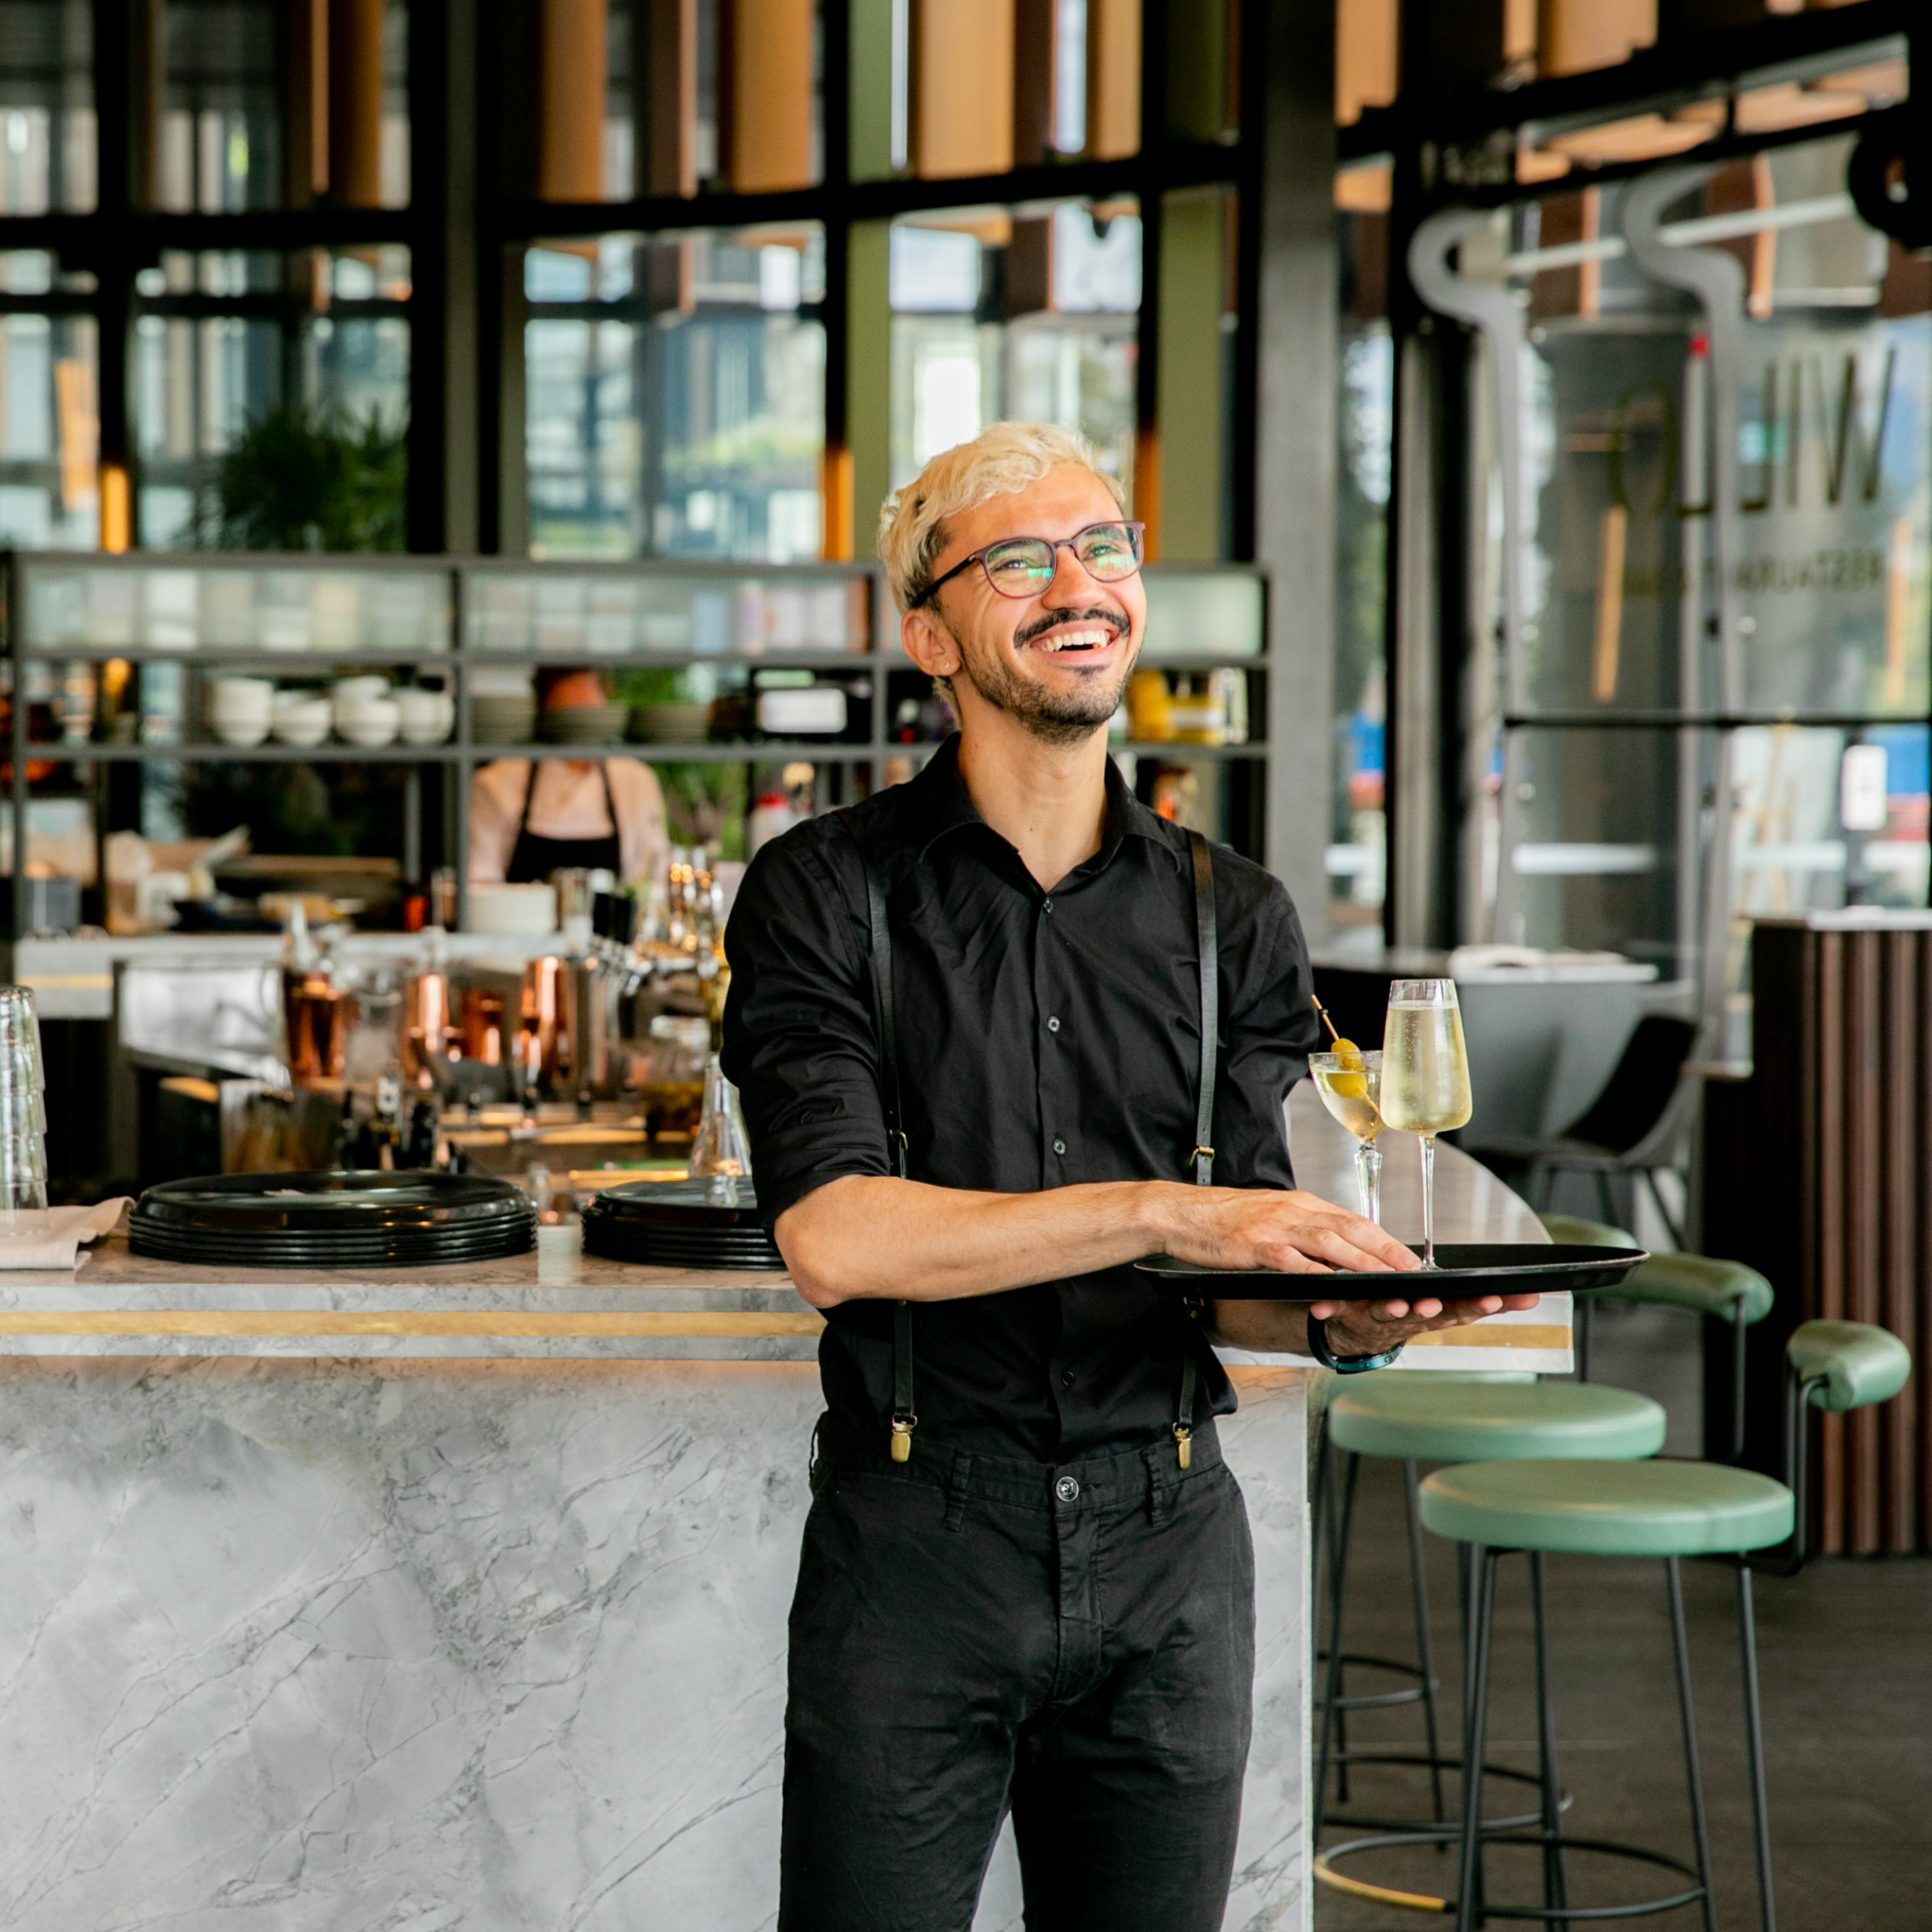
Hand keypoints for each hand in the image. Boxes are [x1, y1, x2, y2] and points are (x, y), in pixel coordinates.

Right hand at [1157, 1185, 1422, 1276]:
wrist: (1179, 1212)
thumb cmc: (1220, 1218)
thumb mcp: (1268, 1216)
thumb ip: (1300, 1229)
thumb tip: (1331, 1248)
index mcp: (1298, 1204)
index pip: (1350, 1219)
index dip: (1382, 1238)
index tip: (1406, 1255)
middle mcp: (1292, 1211)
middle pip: (1348, 1228)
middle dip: (1383, 1249)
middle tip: (1411, 1268)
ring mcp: (1274, 1227)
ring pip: (1328, 1242)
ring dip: (1360, 1261)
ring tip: (1384, 1277)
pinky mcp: (1254, 1245)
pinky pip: (1291, 1260)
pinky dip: (1315, 1272)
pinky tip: (1332, 1285)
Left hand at [1309, 1290, 1543, 1356]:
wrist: (1361, 1334)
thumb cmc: (1408, 1312)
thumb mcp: (1450, 1307)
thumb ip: (1486, 1301)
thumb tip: (1534, 1294)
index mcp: (1435, 1312)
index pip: (1464, 1309)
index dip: (1480, 1306)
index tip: (1498, 1299)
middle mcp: (1409, 1318)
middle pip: (1427, 1313)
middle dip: (1436, 1308)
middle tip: (1438, 1305)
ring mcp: (1378, 1317)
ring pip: (1387, 1313)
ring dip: (1393, 1310)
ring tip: (1397, 1304)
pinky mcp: (1348, 1313)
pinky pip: (1337, 1309)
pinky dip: (1330, 1306)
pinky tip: (1320, 1306)